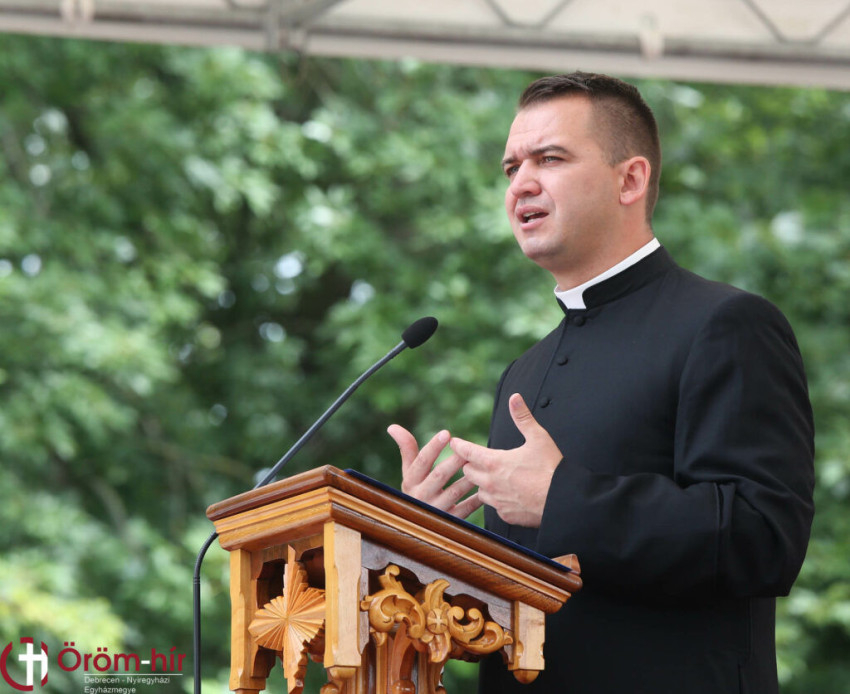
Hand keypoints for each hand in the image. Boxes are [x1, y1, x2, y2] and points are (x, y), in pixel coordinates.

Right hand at [387, 424, 481, 518]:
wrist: (416, 525)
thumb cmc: (416, 489)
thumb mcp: (409, 472)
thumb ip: (407, 449)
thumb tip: (392, 426)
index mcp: (410, 481)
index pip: (421, 461)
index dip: (433, 447)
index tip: (446, 433)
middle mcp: (420, 496)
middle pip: (439, 475)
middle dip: (454, 461)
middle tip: (469, 449)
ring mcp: (435, 510)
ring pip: (454, 492)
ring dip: (468, 478)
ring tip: (481, 465)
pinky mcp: (449, 521)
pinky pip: (465, 509)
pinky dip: (476, 500)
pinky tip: (484, 489)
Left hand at [451, 393, 561, 526]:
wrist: (563, 500)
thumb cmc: (551, 468)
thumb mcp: (538, 437)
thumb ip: (523, 417)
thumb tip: (515, 398)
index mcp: (495, 462)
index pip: (467, 452)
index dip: (459, 446)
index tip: (454, 443)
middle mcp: (491, 482)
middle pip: (468, 472)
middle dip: (471, 465)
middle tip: (478, 460)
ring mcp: (497, 500)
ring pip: (479, 491)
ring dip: (483, 484)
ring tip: (493, 478)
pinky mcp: (505, 514)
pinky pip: (494, 506)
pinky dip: (497, 500)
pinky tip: (507, 495)